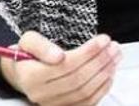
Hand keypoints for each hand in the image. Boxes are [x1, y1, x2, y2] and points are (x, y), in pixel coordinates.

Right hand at [0, 31, 121, 105]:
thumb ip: (41, 45)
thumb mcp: (28, 41)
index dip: (89, 52)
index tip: (103, 40)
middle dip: (100, 61)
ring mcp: (53, 104)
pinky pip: (88, 102)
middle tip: (113, 47)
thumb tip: (58, 56)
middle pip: (78, 79)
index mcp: (31, 76)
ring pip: (85, 92)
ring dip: (105, 73)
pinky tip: (109, 73)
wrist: (23, 74)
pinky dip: (103, 87)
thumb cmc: (30, 56)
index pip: (66, 65)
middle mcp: (41, 94)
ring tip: (115, 56)